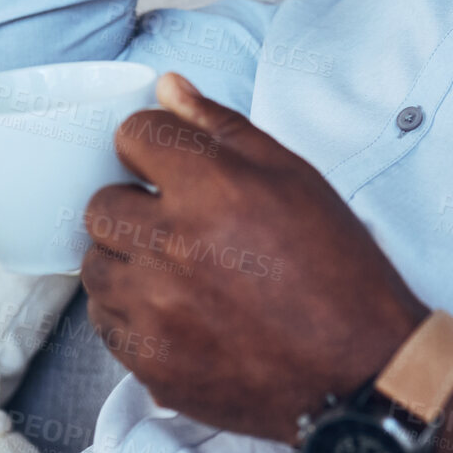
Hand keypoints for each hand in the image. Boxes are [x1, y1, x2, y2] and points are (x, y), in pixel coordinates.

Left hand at [80, 73, 429, 441]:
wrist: (358, 365)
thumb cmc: (336, 266)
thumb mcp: (294, 176)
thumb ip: (223, 127)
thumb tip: (168, 87)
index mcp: (211, 188)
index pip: (132, 136)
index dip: (153, 146)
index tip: (171, 166)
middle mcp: (170, 245)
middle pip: (101, 203)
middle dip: (134, 203)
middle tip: (180, 222)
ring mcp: (154, 309)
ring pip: (95, 264)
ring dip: (127, 259)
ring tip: (179, 269)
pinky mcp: (149, 362)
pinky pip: (106, 322)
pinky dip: (133, 312)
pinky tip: (180, 310)